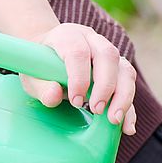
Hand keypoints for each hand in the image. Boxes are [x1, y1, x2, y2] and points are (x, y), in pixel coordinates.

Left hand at [21, 23, 137, 134]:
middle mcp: (92, 40)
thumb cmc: (40, 66)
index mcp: (68, 36)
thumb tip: (54, 95)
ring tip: (114, 120)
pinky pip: (129, 85)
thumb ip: (41, 87)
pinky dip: (129, 106)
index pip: (78, 52)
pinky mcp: (117, 68)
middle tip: (97, 110)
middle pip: (108, 56)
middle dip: (105, 86)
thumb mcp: (32, 76)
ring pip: (125, 69)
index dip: (79, 77)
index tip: (76, 101)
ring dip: (123, 96)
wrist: (49, 54)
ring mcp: (107, 53)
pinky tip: (127, 126)